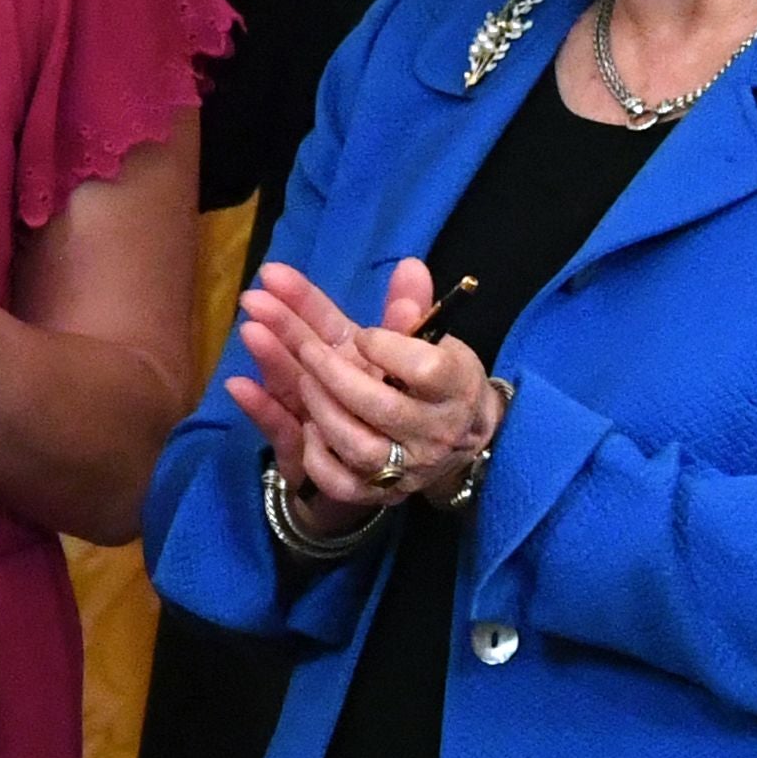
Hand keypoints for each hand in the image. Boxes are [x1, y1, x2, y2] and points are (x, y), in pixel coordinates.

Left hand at [224, 258, 496, 519]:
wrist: (455, 439)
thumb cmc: (434, 381)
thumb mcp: (427, 342)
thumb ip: (412, 307)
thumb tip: (407, 266)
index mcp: (453, 387)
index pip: (427, 369)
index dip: (390, 348)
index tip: (364, 335)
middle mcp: (433, 432)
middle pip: (381, 406)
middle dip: (335, 373)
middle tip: (306, 348)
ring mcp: (405, 466)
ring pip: (357, 445)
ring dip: (321, 408)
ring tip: (301, 378)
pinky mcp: (377, 492)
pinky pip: (341, 482)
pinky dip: (317, 456)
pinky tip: (304, 426)